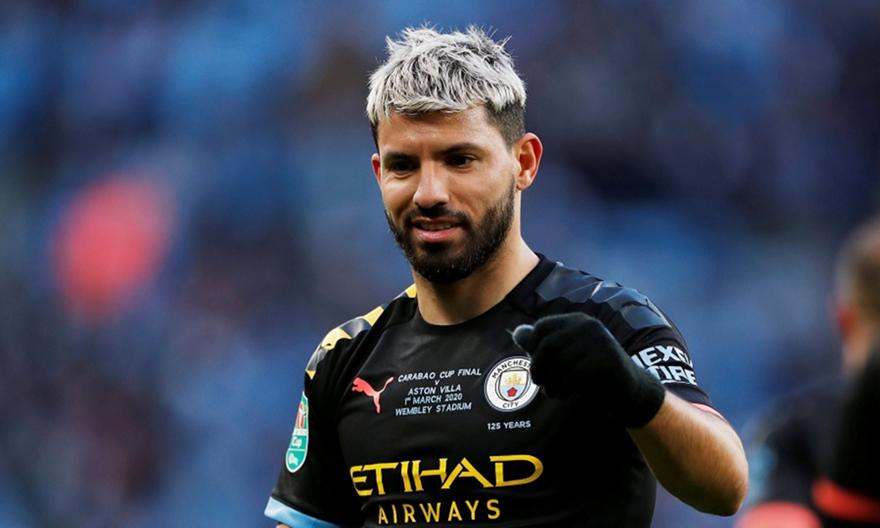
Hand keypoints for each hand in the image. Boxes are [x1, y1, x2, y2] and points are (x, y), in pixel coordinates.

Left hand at [512, 312, 665, 427]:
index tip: (536, 366)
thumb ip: (542, 345)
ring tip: (552, 391)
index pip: (542, 327)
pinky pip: (573, 376)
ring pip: (559, 363)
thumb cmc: (593, 373)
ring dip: (550, 382)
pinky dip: (563, 388)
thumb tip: (517, 333)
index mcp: (577, 322)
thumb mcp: (567, 357)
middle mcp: (589, 327)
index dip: (532, 348)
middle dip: (538, 367)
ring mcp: (600, 343)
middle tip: (539, 382)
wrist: (631, 391)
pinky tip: (565, 394)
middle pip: (548, 345)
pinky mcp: (608, 362)